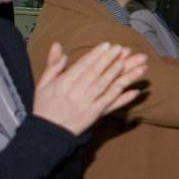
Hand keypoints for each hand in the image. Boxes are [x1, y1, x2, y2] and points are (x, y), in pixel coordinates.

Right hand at [33, 42, 148, 134]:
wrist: (48, 133)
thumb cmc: (45, 106)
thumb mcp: (43, 84)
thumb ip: (53, 65)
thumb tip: (58, 45)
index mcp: (63, 83)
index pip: (83, 66)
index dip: (96, 55)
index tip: (107, 45)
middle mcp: (76, 93)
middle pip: (96, 73)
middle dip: (109, 60)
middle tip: (121, 48)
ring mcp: (87, 104)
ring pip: (105, 86)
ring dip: (118, 74)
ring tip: (129, 63)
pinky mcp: (94, 115)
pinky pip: (110, 104)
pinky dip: (123, 98)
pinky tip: (135, 91)